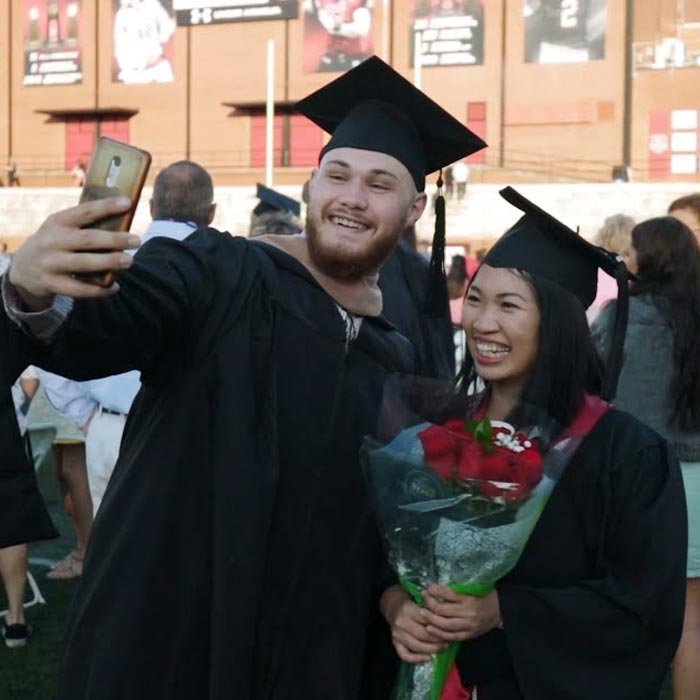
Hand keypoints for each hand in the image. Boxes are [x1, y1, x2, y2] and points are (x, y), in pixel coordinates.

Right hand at [9, 197, 140, 307]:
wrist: (23, 268)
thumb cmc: (55, 244)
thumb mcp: (61, 229)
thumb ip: (84, 226)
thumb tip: (124, 219)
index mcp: (57, 222)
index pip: (84, 211)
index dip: (106, 207)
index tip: (127, 203)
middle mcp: (52, 241)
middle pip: (88, 239)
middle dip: (115, 239)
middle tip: (137, 240)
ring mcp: (51, 263)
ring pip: (84, 263)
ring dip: (110, 262)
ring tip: (130, 261)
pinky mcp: (51, 284)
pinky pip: (80, 289)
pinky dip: (100, 290)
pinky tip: (115, 287)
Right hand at [380, 585, 448, 663]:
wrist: (393, 606)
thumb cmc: (411, 603)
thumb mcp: (420, 600)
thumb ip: (432, 609)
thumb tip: (447, 620)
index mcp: (408, 609)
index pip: (427, 621)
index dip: (440, 627)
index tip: (450, 630)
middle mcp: (401, 622)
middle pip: (423, 635)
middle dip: (438, 640)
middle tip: (449, 641)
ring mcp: (397, 634)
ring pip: (416, 646)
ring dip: (432, 650)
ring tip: (442, 648)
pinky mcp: (394, 643)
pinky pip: (405, 655)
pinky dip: (417, 659)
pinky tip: (428, 658)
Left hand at [422, 584, 501, 642]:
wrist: (500, 611)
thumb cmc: (484, 596)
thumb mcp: (473, 588)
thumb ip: (457, 588)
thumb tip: (437, 586)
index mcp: (469, 598)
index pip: (448, 594)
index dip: (435, 590)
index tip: (428, 587)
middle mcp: (468, 613)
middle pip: (443, 610)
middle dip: (430, 604)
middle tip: (423, 598)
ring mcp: (468, 626)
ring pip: (445, 625)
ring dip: (431, 619)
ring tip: (422, 613)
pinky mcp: (469, 635)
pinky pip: (451, 637)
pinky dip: (439, 633)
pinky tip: (430, 628)